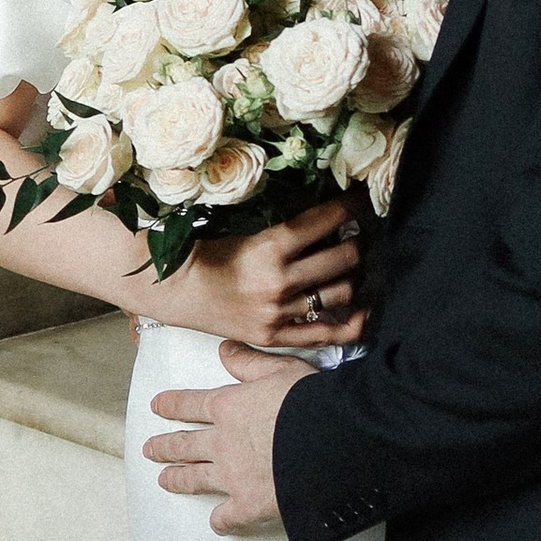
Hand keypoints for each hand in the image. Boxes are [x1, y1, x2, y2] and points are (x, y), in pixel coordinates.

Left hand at [146, 340, 303, 532]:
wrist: (330, 442)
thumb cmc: (310, 401)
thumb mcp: (281, 369)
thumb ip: (249, 362)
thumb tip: (224, 349)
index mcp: (228, 407)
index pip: (191, 405)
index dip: (171, 405)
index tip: (156, 407)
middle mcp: (222, 443)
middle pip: (185, 445)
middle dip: (165, 446)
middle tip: (149, 449)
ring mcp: (232, 476)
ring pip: (195, 480)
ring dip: (177, 480)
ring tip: (164, 480)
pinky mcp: (248, 505)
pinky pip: (226, 517)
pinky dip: (221, 521)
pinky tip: (217, 523)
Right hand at [168, 197, 364, 353]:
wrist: (177, 290)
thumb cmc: (209, 254)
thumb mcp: (248, 232)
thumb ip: (287, 231)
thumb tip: (328, 220)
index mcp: (270, 247)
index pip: (325, 221)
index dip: (349, 207)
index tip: (357, 203)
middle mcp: (279, 281)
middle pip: (344, 258)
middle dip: (358, 242)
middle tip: (359, 236)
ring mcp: (279, 312)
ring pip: (342, 293)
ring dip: (355, 276)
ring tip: (354, 268)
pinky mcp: (275, 336)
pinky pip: (325, 334)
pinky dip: (351, 324)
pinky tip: (362, 311)